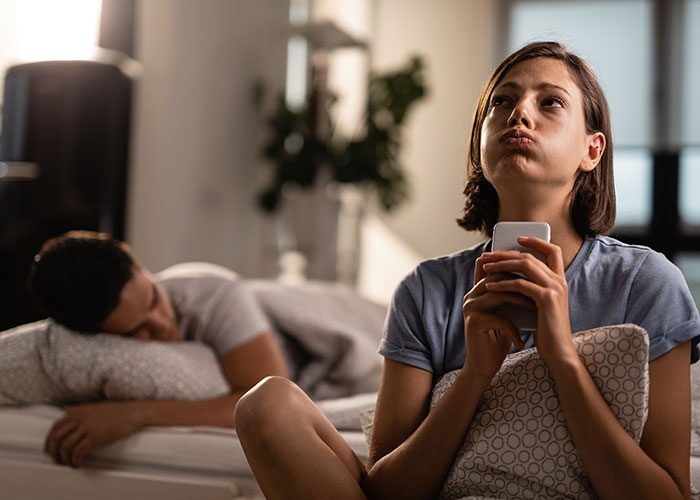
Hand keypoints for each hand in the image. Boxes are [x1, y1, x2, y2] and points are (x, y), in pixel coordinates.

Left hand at [44, 401, 144, 467]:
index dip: (49, 440)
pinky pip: (78, 452)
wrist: (132, 412)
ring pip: (65, 446)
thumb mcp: (94, 406)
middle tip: (57, 460)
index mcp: (77, 411)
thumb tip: (67, 409)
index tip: (49, 449)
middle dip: (53, 452)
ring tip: (69, 464)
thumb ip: (79, 409)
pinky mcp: (95, 437)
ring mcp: (87, 427)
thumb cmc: (116, 410)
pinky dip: (76, 461)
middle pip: (56, 438)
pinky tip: (79, 464)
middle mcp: (79, 418)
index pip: (55, 427)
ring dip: (64, 459)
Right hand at [461, 254, 529, 380]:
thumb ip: (511, 295)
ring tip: (537, 308)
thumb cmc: (499, 339)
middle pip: (496, 275)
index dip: (507, 261)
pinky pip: (500, 318)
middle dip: (520, 279)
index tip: (531, 264)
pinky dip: (514, 329)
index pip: (490, 266)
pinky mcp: (474, 322)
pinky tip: (522, 340)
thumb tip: (534, 278)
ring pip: (499, 293)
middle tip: (541, 284)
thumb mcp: (506, 313)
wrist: (483, 366)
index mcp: (477, 291)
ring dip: (521, 300)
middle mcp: (471, 296)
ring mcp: (470, 308)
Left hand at [481, 237, 577, 365]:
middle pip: (530, 256)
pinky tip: (489, 285)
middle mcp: (559, 281)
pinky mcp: (546, 299)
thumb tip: (510, 275)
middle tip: (488, 255)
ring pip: (525, 265)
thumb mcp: (540, 306)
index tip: (519, 238)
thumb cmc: (547, 332)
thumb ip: (532, 289)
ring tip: (485, 267)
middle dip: (506, 254)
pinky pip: (520, 284)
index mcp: (560, 281)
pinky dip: (502, 283)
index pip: (553, 251)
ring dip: (501, 265)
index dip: (537, 242)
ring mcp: (554, 289)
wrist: (559, 353)